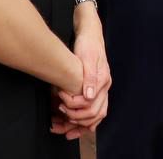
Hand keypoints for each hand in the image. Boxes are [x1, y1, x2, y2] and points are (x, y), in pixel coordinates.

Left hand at [53, 13, 110, 137]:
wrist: (90, 34)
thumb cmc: (88, 43)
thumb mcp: (87, 56)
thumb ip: (90, 77)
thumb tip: (89, 96)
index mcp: (103, 81)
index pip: (91, 105)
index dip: (74, 108)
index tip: (59, 103)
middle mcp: (104, 87)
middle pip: (94, 115)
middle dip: (75, 121)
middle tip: (58, 118)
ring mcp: (101, 89)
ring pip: (94, 116)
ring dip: (78, 126)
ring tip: (61, 129)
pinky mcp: (95, 89)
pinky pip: (92, 111)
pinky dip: (82, 121)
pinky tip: (70, 125)